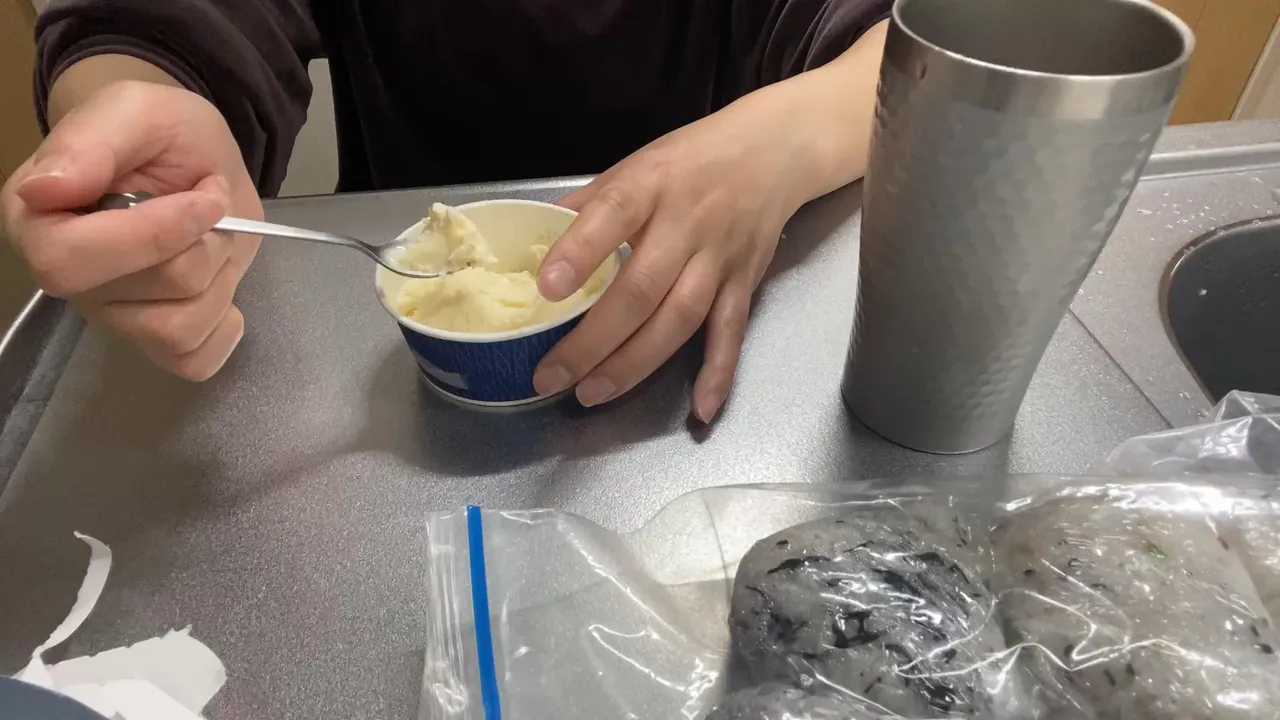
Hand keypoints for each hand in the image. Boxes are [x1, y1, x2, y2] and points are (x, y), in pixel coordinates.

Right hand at [2, 80, 261, 380]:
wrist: (200, 161)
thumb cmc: (161, 134)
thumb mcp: (137, 110)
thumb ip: (91, 142)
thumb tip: (44, 190)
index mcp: (38, 218)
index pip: (68, 260)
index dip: (153, 236)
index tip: (204, 198)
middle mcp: (66, 275)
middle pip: (147, 292)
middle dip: (201, 248)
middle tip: (211, 206)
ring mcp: (111, 314)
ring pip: (177, 329)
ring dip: (218, 278)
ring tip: (212, 237)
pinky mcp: (154, 340)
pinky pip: (194, 360)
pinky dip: (223, 325)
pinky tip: (218, 283)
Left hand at [531, 89, 815, 421]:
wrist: (770, 152)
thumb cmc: (689, 162)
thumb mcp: (634, 167)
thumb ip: (587, 208)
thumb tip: (532, 246)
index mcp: (649, 187)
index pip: (612, 215)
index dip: (579, 252)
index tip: (547, 288)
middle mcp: (686, 224)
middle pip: (640, 290)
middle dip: (593, 340)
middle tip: (552, 374)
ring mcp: (718, 259)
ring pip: (678, 320)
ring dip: (635, 363)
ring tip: (593, 393)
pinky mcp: (744, 284)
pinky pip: (731, 334)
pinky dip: (718, 373)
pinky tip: (700, 409)